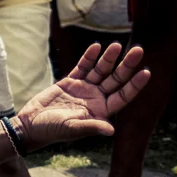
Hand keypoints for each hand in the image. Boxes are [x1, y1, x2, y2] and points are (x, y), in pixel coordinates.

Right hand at [15, 43, 149, 147]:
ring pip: (100, 70)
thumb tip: (111, 130)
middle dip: (127, 65)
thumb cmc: (52, 130)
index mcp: (101, 111)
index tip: (146, 72)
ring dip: (109, 58)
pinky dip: (89, 57)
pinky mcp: (70, 82)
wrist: (31, 124)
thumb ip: (91, 127)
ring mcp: (84, 89)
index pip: (123, 96)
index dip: (134, 84)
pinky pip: (82, 67)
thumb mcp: (72, 128)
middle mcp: (96, 99)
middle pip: (116, 79)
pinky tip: (96, 47)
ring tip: (117, 45)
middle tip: (138, 50)